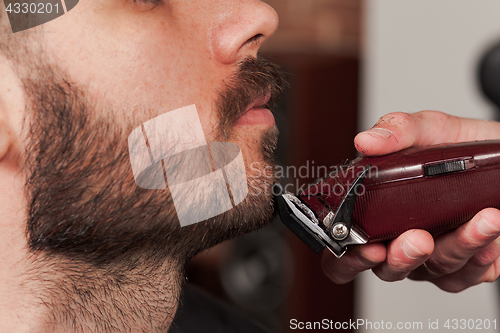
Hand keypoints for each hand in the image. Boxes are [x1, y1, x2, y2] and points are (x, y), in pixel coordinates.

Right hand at [322, 110, 499, 291]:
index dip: (349, 259)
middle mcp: (400, 240)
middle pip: (388, 270)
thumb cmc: (459, 146)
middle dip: (402, 259)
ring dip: (457, 247)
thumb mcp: (428, 129)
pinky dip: (480, 256)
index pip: (346, 251)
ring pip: (435, 270)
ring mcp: (434, 256)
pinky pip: (470, 273)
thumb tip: (365, 141)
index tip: (367, 246)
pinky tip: (489, 235)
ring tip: (480, 219)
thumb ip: (396, 130)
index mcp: (377, 213)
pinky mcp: (469, 265)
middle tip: (418, 239)